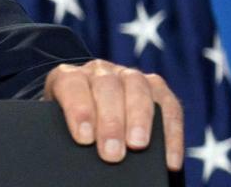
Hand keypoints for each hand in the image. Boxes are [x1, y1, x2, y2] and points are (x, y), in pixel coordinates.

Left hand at [43, 59, 183, 170]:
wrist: (88, 115)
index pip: (72, 84)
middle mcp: (100, 71)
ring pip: (138, 88)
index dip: (79, 109)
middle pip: (107, 87)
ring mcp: (129, 76)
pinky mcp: (156, 88)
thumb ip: (63, 131)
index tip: (84, 138)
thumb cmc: (72, 126)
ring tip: (138, 146)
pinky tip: (169, 159)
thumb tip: (78, 150)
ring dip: (139, 119)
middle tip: (112, 153)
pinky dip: (171, 133)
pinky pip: (169, 106)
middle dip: (111, 122)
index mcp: (68, 76)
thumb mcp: (59, 124)